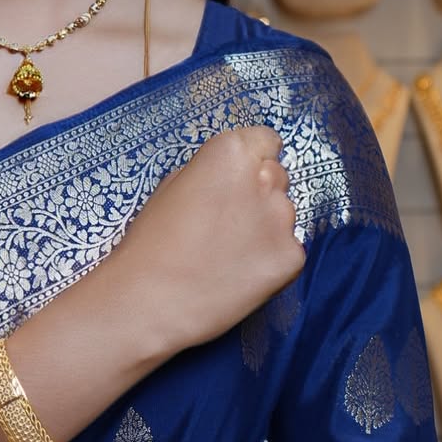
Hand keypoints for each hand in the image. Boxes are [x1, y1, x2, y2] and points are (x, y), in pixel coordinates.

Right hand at [109, 126, 303, 360]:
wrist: (149, 301)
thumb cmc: (150, 242)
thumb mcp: (172, 186)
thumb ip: (210, 171)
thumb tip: (230, 176)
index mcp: (231, 152)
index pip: (265, 140)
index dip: (251, 160)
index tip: (237, 180)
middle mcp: (265, 178)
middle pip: (276, 176)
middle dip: (259, 193)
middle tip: (228, 222)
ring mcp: (283, 220)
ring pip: (283, 215)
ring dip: (265, 227)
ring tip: (229, 254)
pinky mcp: (291, 258)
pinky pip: (288, 251)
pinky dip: (270, 261)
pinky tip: (239, 274)